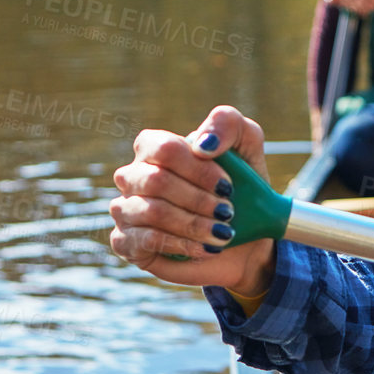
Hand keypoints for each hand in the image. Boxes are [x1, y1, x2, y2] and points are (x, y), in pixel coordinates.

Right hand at [109, 105, 276, 291]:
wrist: (245, 237)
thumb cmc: (241, 186)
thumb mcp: (246, 146)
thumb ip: (227, 125)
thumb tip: (202, 144)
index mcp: (154, 147)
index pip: (164, 148)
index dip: (198, 169)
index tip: (228, 187)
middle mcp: (133, 176)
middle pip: (155, 180)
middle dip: (199, 199)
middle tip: (227, 213)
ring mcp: (126, 209)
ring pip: (151, 211)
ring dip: (194, 224)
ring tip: (222, 234)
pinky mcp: (127, 242)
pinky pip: (145, 241)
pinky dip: (182, 245)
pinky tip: (206, 247)